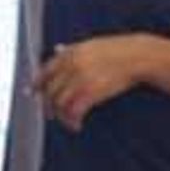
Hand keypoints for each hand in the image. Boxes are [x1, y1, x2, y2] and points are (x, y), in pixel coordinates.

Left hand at [35, 35, 151, 130]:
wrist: (138, 56)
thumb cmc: (118, 50)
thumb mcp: (92, 45)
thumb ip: (72, 49)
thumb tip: (57, 48)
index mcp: (70, 53)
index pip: (45, 70)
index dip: (36, 84)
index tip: (31, 93)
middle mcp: (71, 65)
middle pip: (50, 90)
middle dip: (49, 105)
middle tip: (51, 115)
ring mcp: (80, 78)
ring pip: (59, 103)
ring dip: (61, 117)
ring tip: (69, 122)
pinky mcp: (90, 91)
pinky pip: (73, 111)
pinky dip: (73, 121)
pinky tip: (77, 125)